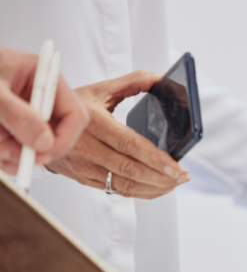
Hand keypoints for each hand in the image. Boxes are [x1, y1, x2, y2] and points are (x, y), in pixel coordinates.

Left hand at [0, 46, 88, 173]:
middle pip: (55, 134)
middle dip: (32, 149)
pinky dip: (3, 153)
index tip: (42, 154)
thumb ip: (17, 115)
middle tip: (8, 155)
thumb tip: (45, 142)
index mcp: (42, 77)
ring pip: (33, 146)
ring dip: (12, 153)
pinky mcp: (9, 124)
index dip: (64, 138)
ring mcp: (23, 111)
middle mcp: (37, 96)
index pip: (73, 114)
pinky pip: (15, 148)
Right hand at [47, 71, 189, 198]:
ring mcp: (81, 165)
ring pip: (122, 185)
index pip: (129, 144)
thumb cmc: (75, 104)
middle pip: (129, 169)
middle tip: (183, 177)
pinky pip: (113, 190)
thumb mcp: (102, 88)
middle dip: (161, 177)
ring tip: (174, 183)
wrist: (39, 122)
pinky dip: (138, 193)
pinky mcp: (81, 178)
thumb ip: (134, 82)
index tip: (176, 167)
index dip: (154, 158)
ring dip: (153, 188)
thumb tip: (163, 79)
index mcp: (92, 122)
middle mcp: (84, 146)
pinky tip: (156, 188)